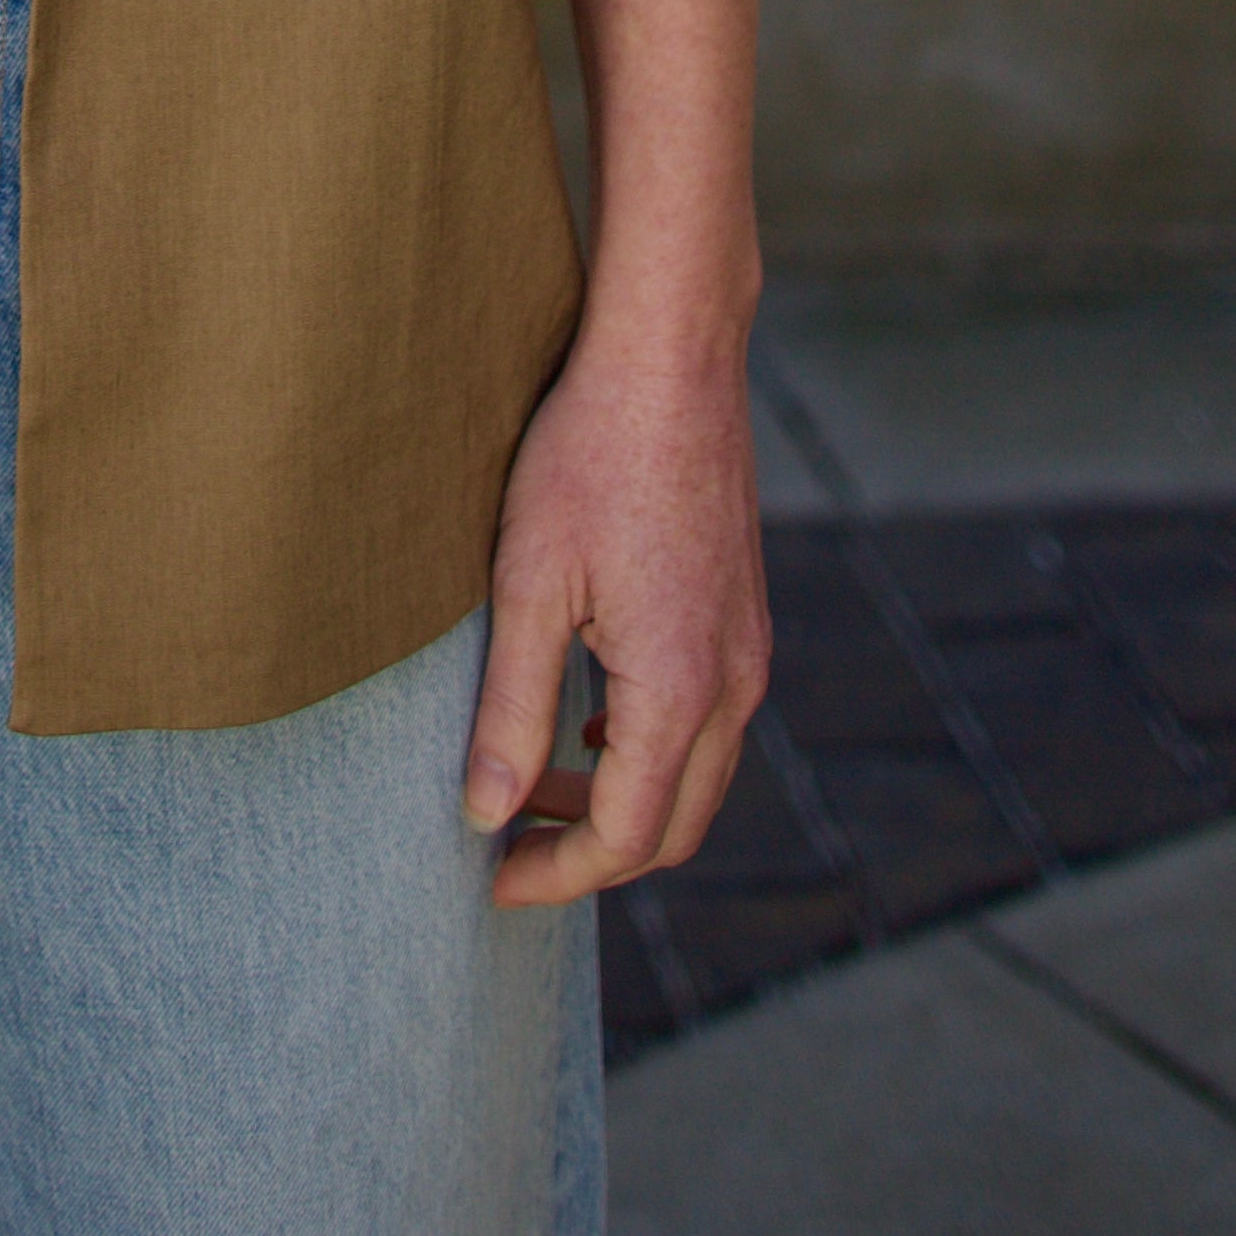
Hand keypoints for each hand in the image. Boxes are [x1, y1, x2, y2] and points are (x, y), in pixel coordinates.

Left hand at [461, 318, 770, 911]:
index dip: (557, 874)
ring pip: (698, 779)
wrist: (670, 356)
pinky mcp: (746, 615)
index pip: (627, 837)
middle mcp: (733, 684)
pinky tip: (591, 724)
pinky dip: (652, 753)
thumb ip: (510, 710)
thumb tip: (486, 813)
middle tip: (510, 846)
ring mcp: (749, 650)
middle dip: (592, 854)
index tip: (492, 879)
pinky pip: (711, 724)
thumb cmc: (588, 454)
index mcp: (678, 690)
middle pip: (674, 827)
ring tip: (536, 788)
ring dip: (623, 803)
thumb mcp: (527, 584)